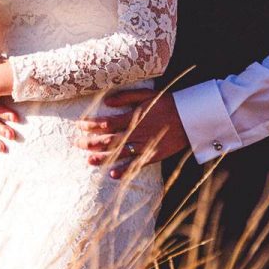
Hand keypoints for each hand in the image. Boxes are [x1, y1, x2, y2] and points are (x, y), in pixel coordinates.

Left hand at [73, 88, 189, 178]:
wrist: (191, 116)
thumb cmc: (168, 102)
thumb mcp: (147, 95)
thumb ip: (126, 97)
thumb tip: (107, 101)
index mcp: (133, 117)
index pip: (106, 123)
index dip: (91, 125)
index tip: (79, 126)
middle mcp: (136, 132)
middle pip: (108, 140)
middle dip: (91, 142)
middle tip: (77, 144)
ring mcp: (145, 145)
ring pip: (119, 153)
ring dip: (103, 157)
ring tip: (89, 161)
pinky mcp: (154, 155)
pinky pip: (136, 164)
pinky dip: (124, 169)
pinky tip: (113, 174)